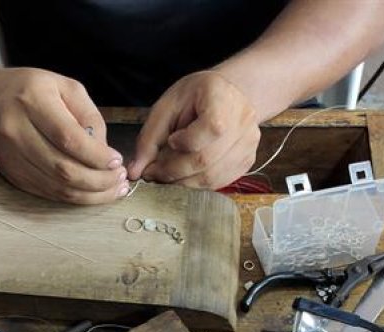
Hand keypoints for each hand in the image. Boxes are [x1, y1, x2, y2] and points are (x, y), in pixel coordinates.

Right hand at [0, 67, 128, 203]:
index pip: (68, 138)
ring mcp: (10, 156)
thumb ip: (88, 115)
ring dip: (90, 194)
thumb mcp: (64, 87)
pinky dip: (73, 197)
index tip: (117, 161)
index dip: (96, 156)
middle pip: (62, 168)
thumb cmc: (30, 90)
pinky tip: (92, 193)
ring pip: (56, 187)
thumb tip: (105, 152)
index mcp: (32, 101)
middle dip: (98, 180)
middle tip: (119, 179)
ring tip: (112, 189)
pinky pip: (47, 193)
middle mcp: (15, 130)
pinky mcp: (10, 174)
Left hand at [128, 71, 260, 189]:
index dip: (185, 142)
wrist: (227, 94)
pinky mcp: (247, 161)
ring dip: (183, 182)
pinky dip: (197, 184)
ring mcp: (249, 144)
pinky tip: (184, 175)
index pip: (211, 129)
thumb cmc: (195, 97)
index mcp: (222, 99)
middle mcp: (243, 122)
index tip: (170, 141)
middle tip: (153, 172)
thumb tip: (135, 172)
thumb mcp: (167, 106)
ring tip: (166, 174)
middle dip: (173, 171)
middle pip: (207, 159)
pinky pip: (219, 182)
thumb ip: (149, 138)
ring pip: (212, 177)